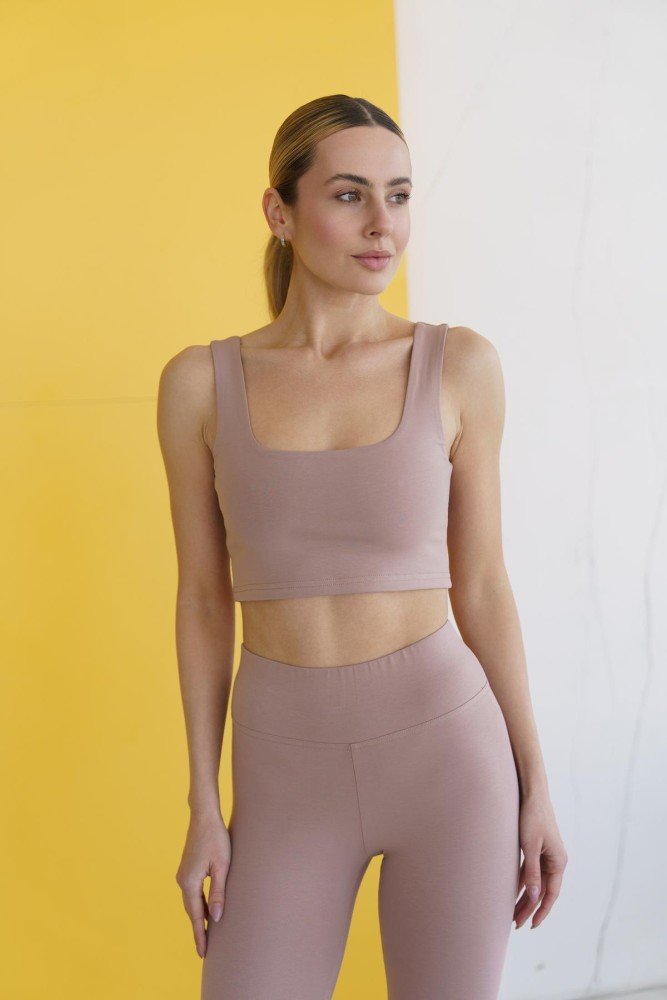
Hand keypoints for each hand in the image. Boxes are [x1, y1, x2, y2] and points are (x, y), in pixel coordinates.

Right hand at [175, 810, 230, 957]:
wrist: (204, 816)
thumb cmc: (216, 839)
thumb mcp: (222, 866)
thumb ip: (219, 892)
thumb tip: (217, 918)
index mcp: (189, 882)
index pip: (196, 915)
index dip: (200, 934)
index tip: (203, 953)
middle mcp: (182, 880)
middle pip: (192, 911)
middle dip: (198, 930)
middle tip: (204, 950)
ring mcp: (183, 874)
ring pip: (192, 902)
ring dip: (199, 917)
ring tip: (206, 935)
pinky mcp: (187, 869)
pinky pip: (193, 893)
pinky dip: (199, 905)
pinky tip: (206, 910)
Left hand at [514, 790, 567, 929]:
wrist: (531, 793)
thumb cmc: (532, 817)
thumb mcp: (530, 846)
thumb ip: (531, 872)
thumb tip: (533, 897)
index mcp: (558, 862)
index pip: (551, 894)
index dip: (541, 911)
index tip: (532, 925)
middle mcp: (554, 860)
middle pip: (542, 890)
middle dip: (530, 908)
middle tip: (516, 924)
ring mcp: (545, 855)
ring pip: (535, 882)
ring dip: (524, 896)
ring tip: (512, 913)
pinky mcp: (536, 848)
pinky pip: (529, 871)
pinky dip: (521, 882)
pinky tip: (512, 892)